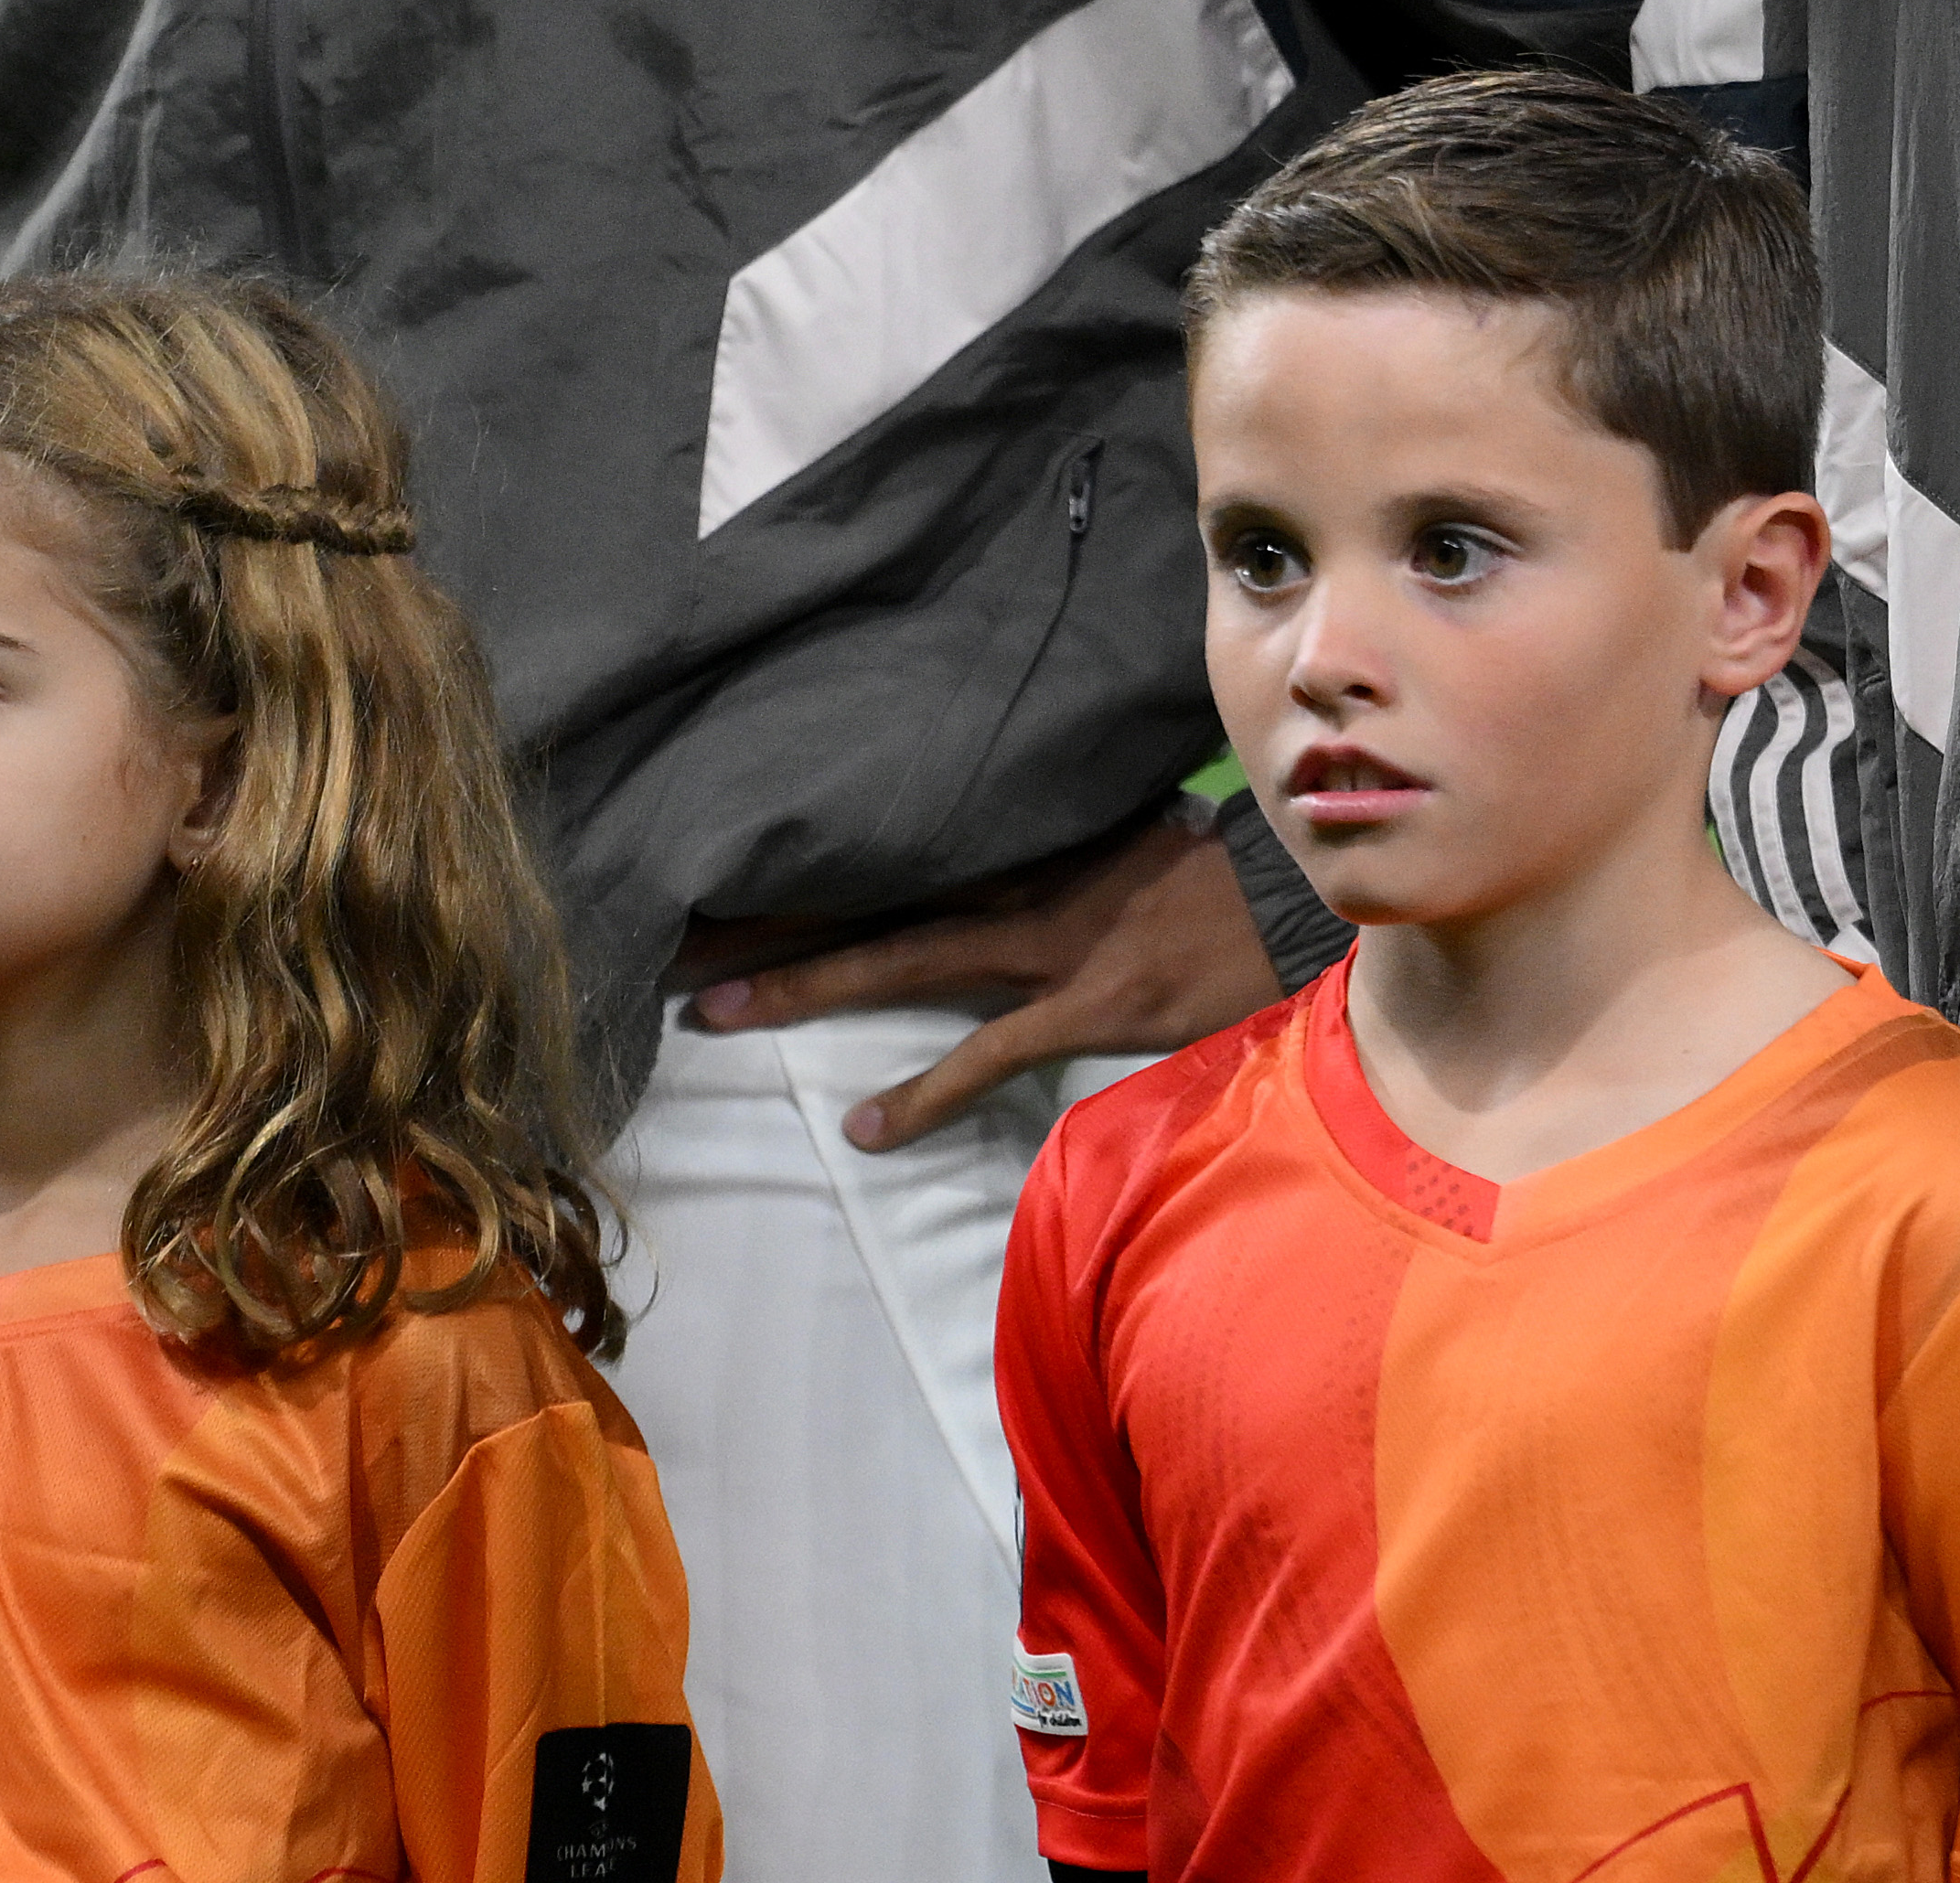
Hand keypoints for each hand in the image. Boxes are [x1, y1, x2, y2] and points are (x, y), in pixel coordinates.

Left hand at [671, 810, 1284, 1149]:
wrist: (1299, 894)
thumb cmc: (1212, 869)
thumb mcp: (1116, 830)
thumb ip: (1042, 843)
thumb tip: (983, 843)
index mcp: (1019, 842)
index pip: (881, 848)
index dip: (791, 863)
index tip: (703, 867)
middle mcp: (1017, 881)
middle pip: (867, 892)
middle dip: (764, 915)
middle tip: (660, 935)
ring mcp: (1049, 942)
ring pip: (905, 954)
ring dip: (807, 982)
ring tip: (716, 1011)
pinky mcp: (1089, 1002)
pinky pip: (992, 1052)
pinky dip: (926, 1091)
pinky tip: (866, 1129)